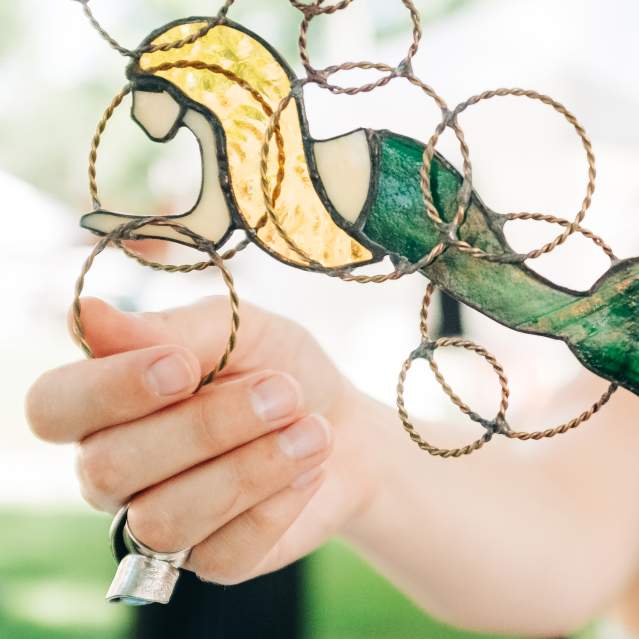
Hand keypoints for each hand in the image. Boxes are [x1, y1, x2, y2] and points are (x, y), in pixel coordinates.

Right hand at [26, 297, 378, 584]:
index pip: (54, 407)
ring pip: (164, 519)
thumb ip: (171, 329)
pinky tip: (309, 469)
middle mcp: (116, 468)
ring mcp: (159, 522)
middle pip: (109, 468)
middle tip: (284, 392)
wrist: (339, 421)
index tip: (184, 367)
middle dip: (207, 426)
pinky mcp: (211, 560)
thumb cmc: (278, 365)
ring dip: (249, 469)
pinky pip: (222, 554)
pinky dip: (276, 506)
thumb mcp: (238, 329)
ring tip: (311, 431)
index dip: (109, 390)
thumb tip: (86, 315)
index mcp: (107, 402)